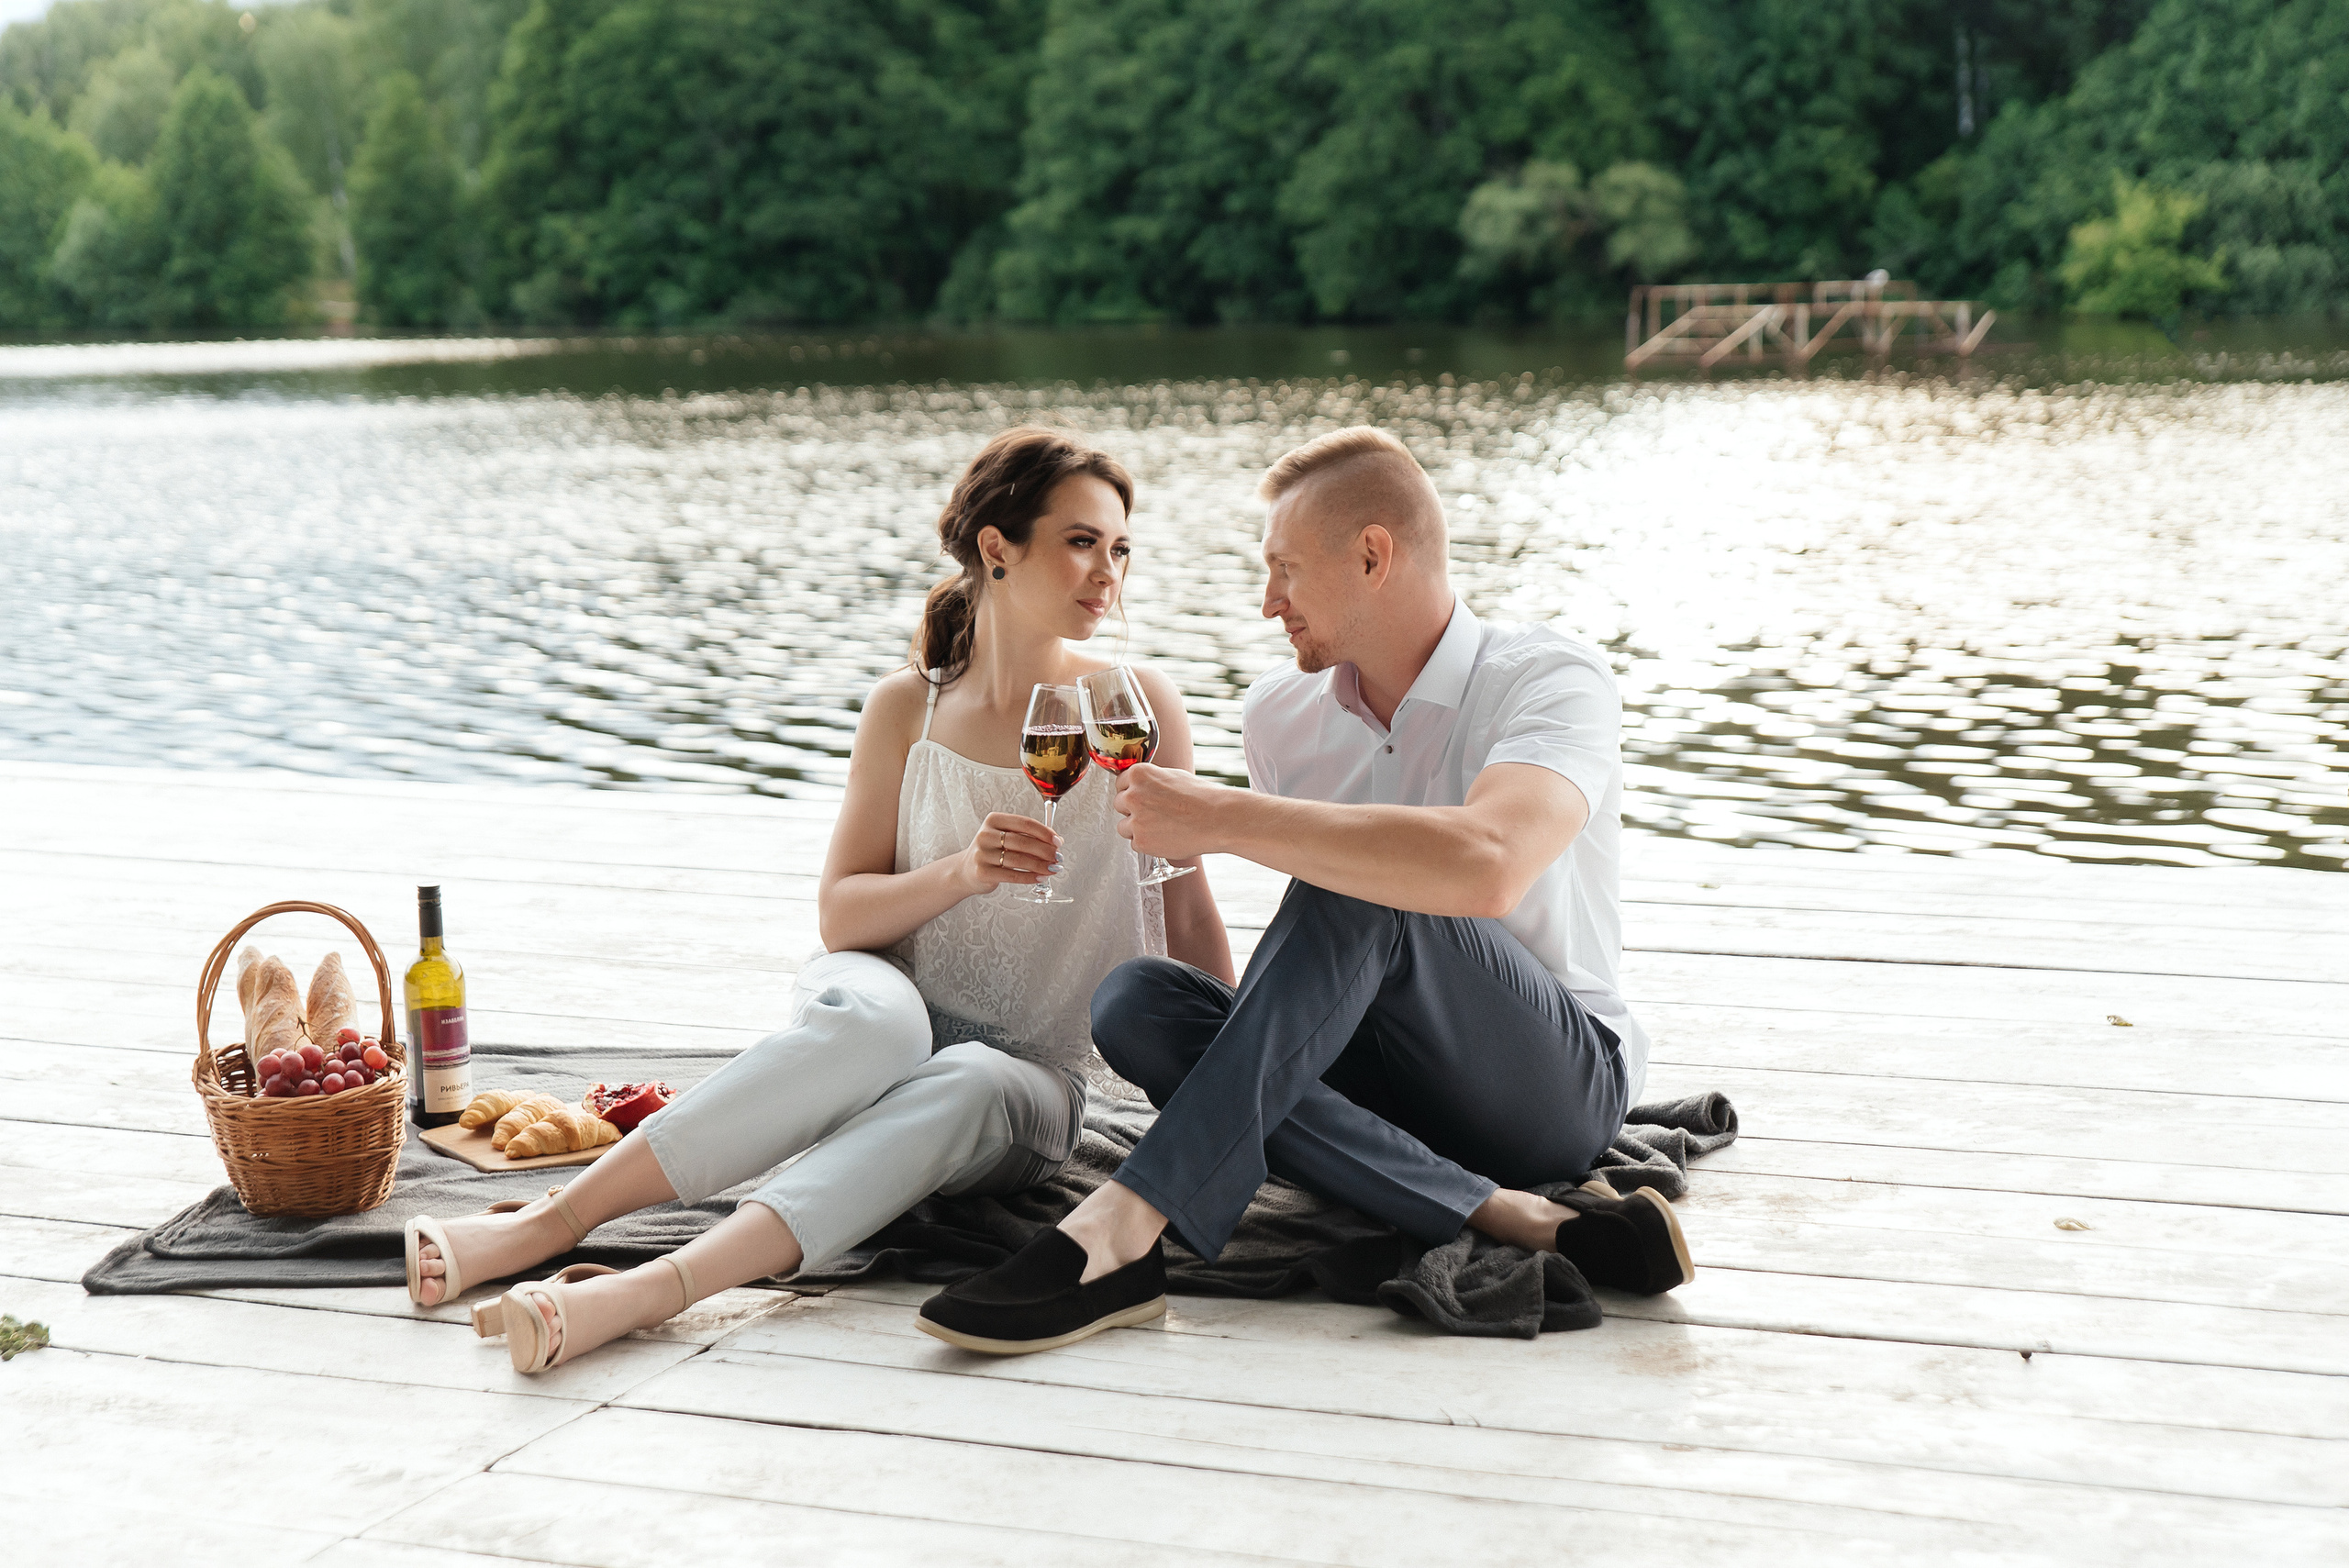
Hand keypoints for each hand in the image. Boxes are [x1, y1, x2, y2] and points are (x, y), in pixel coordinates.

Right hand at [959, 812, 1060, 894]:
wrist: (966, 870)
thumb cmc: (991, 851)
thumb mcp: (1005, 837)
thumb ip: (1028, 837)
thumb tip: (1056, 842)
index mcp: (993, 820)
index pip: (1025, 823)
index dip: (1044, 832)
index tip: (1058, 841)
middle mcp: (985, 835)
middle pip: (1023, 841)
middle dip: (1045, 850)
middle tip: (1058, 857)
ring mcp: (982, 854)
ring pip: (1019, 859)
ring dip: (1040, 865)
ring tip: (1053, 869)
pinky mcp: (982, 872)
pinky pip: (1012, 875)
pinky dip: (1029, 877)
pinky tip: (1040, 877)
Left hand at [1113, 763, 1229, 859]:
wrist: (1217, 819)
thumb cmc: (1201, 797)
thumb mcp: (1172, 776)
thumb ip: (1150, 781)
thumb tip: (1139, 787)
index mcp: (1139, 774)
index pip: (1120, 784)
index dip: (1133, 792)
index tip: (1144, 799)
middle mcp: (1132, 796)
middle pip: (1119, 805)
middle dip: (1133, 810)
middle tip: (1156, 814)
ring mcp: (1135, 820)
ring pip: (1124, 826)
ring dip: (1138, 828)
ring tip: (1161, 827)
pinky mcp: (1141, 841)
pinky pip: (1135, 843)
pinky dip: (1148, 843)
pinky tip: (1166, 836)